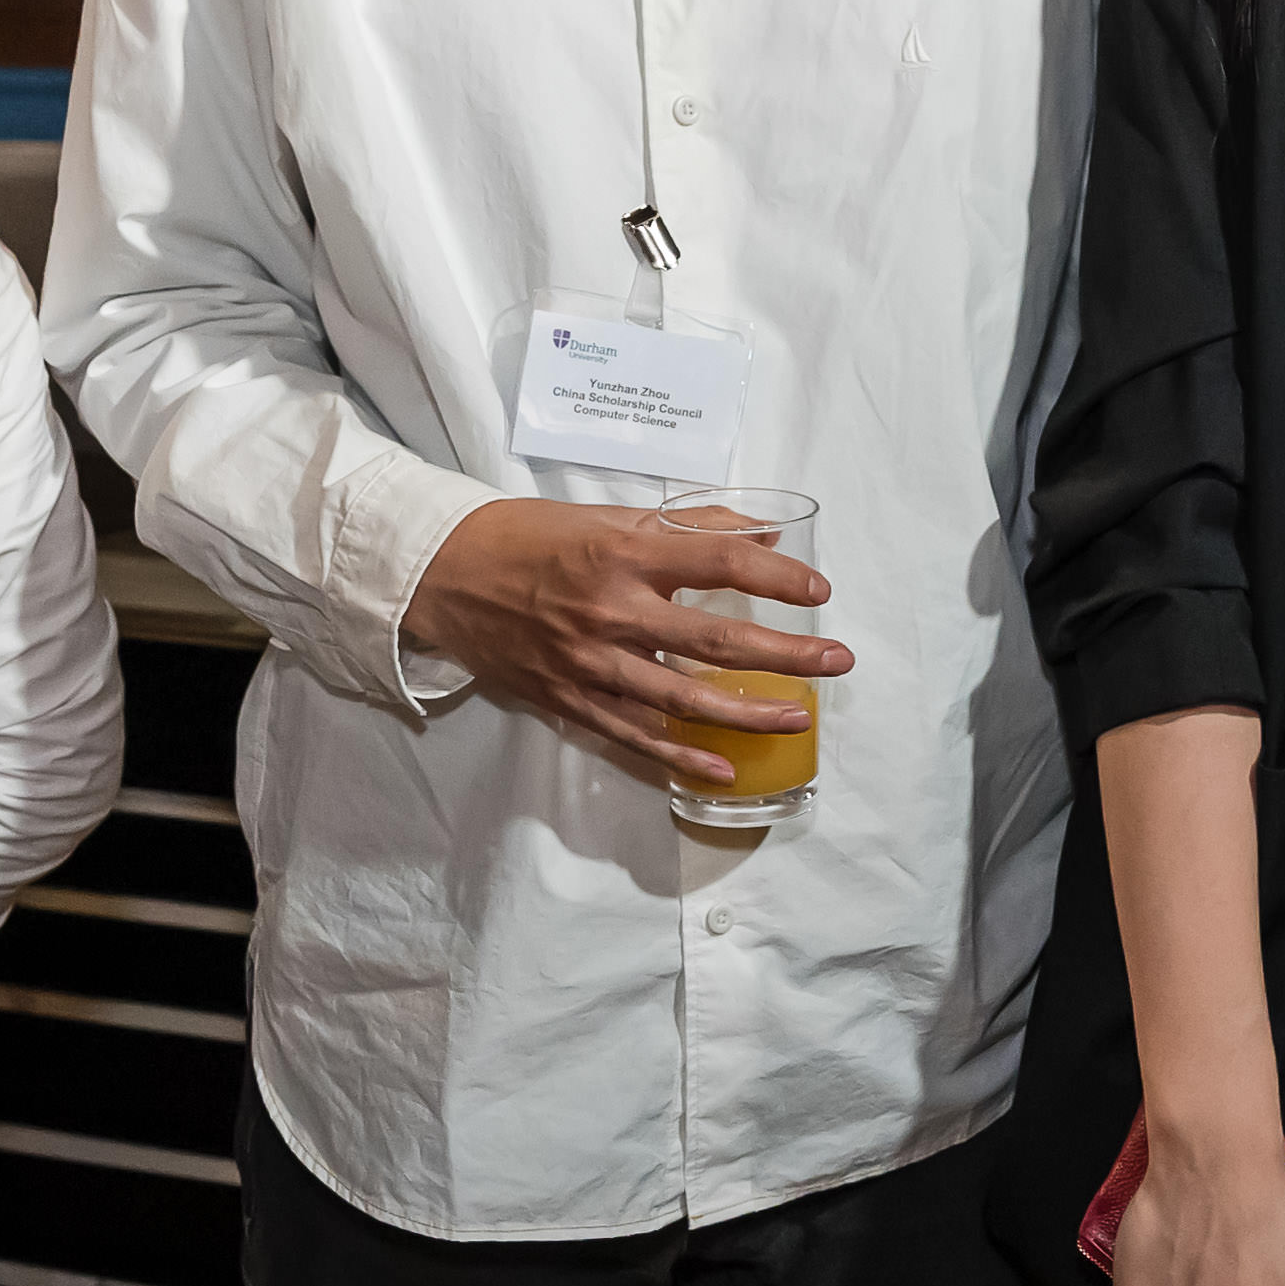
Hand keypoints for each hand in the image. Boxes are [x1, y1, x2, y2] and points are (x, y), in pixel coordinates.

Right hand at [398, 499, 845, 784]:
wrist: (446, 574)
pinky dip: (681, 756)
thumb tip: (763, 534)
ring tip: (799, 717)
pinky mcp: (570, 698)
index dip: (779, 579)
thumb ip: (687, 527)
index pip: (721, 563)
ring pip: (685, 698)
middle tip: (838, 659)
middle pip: (719, 639)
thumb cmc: (531, 538)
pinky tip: (724, 768)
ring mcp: (591, 662)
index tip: (820, 592)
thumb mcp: (610, 517)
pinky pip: (635, 736)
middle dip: (788, 652)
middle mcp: (612, 609)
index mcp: (625, 552)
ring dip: (750, 711)